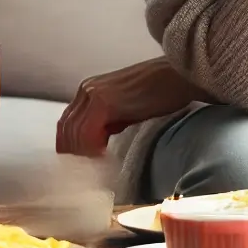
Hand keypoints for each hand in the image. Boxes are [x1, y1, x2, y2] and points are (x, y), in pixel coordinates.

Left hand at [56, 57, 210, 156]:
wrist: (181, 75)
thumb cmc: (162, 91)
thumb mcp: (127, 107)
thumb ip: (109, 121)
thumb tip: (97, 145)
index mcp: (89, 89)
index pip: (67, 126)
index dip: (72, 148)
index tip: (83, 165)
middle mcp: (86, 89)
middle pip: (66, 131)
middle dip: (75, 154)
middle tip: (89, 171)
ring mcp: (93, 94)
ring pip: (74, 135)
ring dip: (83, 154)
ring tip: (99, 166)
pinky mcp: (104, 102)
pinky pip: (87, 134)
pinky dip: (92, 149)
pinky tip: (106, 156)